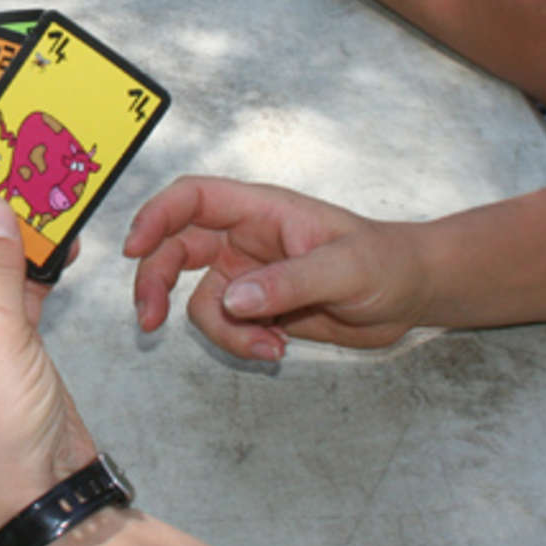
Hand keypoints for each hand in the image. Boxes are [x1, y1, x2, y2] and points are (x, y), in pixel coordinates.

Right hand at [126, 176, 428, 357]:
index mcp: (262, 210)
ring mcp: (249, 273)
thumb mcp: (345, 270)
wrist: (410, 295)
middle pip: (176, 248)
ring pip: (200, 299)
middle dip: (155, 282)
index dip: (157, 216)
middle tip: (147, 321)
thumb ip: (290, 283)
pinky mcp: (259, 306)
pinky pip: (227, 325)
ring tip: (268, 346)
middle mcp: (246, 238)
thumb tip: (234, 300)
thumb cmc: (387, 262)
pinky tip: (277, 347)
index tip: (135, 249)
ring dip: (221, 330)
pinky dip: (242, 343)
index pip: (193, 198)